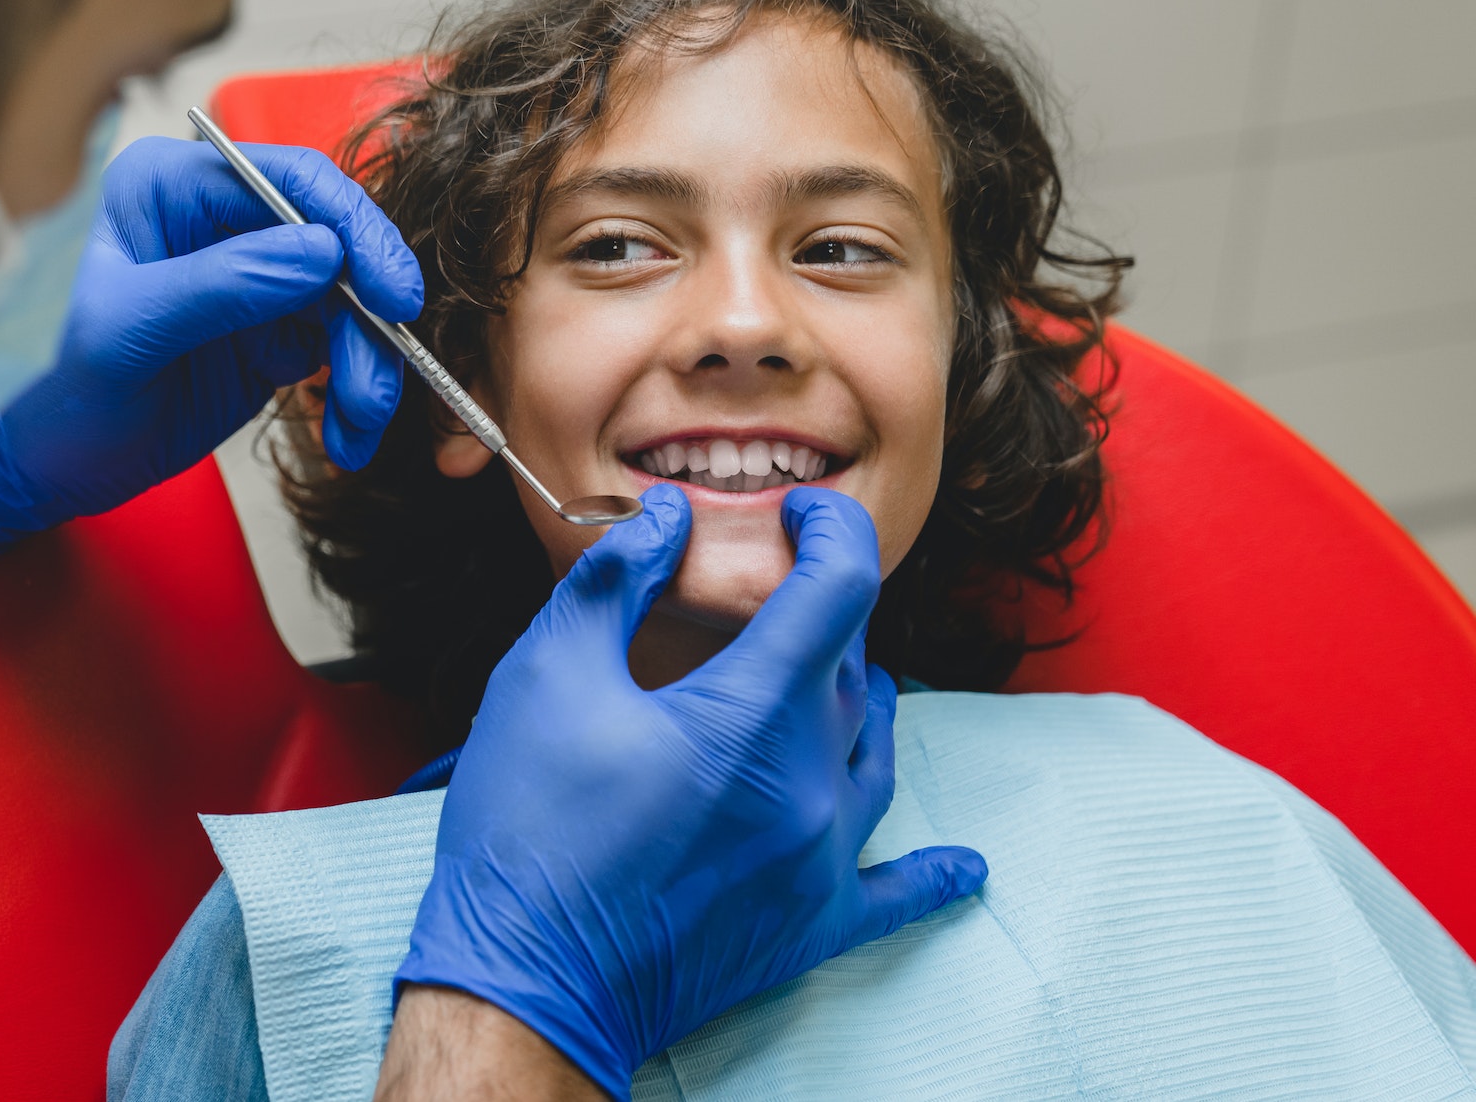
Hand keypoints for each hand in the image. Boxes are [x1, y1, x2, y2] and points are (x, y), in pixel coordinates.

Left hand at [0, 136, 422, 548]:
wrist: (75, 467)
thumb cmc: (80, 394)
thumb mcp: (134, 333)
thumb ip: (222, 284)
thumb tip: (322, 253)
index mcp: (175, 184)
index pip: (289, 179)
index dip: (352, 228)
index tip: (390, 292)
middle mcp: (225, 217)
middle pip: (338, 241)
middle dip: (368, 316)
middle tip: (385, 375)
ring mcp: (261, 272)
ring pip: (352, 302)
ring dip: (369, 366)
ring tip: (359, 425)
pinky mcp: (283, 327)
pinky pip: (346, 348)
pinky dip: (357, 394)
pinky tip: (346, 439)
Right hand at [396, 484, 987, 1098]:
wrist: (526, 981)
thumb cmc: (526, 827)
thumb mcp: (546, 675)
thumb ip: (613, 581)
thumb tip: (667, 517)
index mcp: (750, 712)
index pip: (836, 588)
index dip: (830, 529)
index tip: (804, 511)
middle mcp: (807, 781)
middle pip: (853, 666)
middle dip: (821, 613)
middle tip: (773, 592)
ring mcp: (819, 859)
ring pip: (876, 753)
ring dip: (860, 701)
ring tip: (831, 677)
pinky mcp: (809, 923)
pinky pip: (895, 892)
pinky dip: (930, 872)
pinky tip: (967, 864)